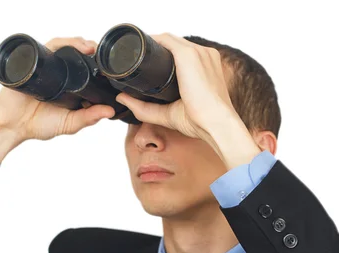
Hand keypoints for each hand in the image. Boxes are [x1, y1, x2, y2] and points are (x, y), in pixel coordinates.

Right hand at [0, 36, 115, 143]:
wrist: (11, 125)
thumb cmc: (38, 125)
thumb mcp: (69, 124)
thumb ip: (88, 118)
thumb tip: (110, 111)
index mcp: (70, 87)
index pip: (88, 72)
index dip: (100, 69)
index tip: (113, 71)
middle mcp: (60, 74)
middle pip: (78, 56)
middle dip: (92, 52)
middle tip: (104, 57)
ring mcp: (47, 66)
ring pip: (65, 48)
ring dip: (79, 44)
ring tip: (90, 47)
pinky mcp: (36, 62)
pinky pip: (51, 47)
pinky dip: (63, 43)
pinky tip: (75, 46)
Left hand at [114, 33, 242, 141]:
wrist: (216, 124)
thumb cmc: (201, 122)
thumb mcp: (168, 113)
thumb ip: (144, 108)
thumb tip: (122, 98)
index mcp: (206, 66)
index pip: (182, 53)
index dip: (164, 56)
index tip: (147, 64)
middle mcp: (204, 55)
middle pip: (174, 44)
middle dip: (155, 49)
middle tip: (136, 60)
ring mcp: (198, 52)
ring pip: (169, 40)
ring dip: (152, 44)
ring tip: (135, 53)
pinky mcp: (189, 55)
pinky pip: (166, 41)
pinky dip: (152, 42)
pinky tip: (140, 47)